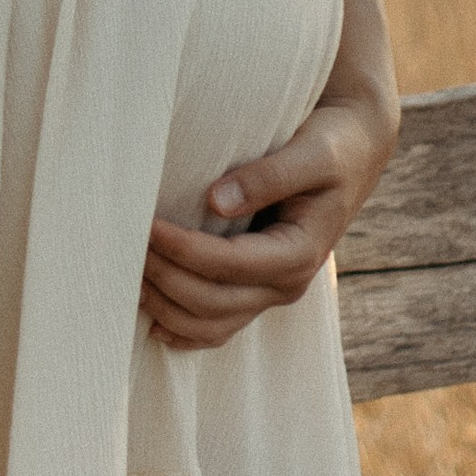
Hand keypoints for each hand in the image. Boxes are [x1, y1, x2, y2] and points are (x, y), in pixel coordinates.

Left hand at [139, 85, 399, 353]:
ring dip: (165, 306)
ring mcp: (271, 293)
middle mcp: (287, 283)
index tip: (146, 225)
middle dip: (164, 277)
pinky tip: (151, 318)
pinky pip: (216, 328)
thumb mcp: (311, 153)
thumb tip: (215, 201)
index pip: (229, 264)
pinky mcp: (257, 292)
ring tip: (127, 273)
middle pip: (212, 302)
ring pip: (210, 324)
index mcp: (300, 252)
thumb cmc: (330, 146)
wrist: (351, 153)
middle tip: (123, 245)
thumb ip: (268, 176)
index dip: (183, 250)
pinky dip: (182, 329)